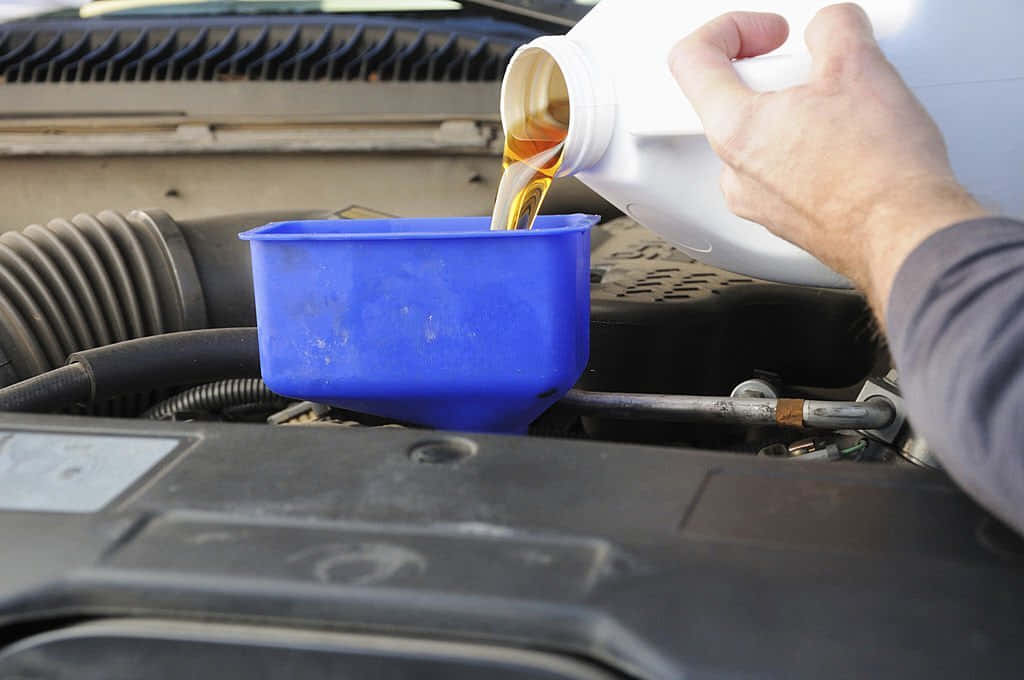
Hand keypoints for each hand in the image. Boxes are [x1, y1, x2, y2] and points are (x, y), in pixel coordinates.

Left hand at [669, 3, 987, 319]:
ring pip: (761, 139)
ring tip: (842, 116)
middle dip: (776, 76)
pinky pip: (782, 172)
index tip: (768, 33)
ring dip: (795, 115)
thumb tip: (831, 28)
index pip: (692, 60)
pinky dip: (807, 151)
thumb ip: (832, 29)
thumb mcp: (859, 65)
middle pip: (731, 101)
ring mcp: (757, 201)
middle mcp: (735, 171)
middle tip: (819, 75)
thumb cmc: (878, 172)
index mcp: (735, 129)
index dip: (729, 30)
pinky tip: (847, 150)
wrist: (905, 235)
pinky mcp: (785, 220)